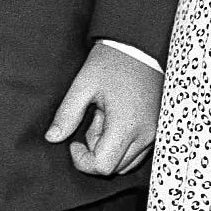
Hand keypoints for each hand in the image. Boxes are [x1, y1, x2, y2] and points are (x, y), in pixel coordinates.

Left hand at [46, 44, 161, 175]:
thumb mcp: (84, 84)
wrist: (140, 43)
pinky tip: (118, 118)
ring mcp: (155, 132)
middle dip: (96, 151)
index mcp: (126, 125)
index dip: (82, 160)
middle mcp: (145, 134)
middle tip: (93, 119)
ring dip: (110, 148)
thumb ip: (67, 114)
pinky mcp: (158, 128)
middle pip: (115, 167)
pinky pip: (139, 151)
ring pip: (127, 162)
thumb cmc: (113, 60)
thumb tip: (52, 138)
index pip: (103, 166)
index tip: (73, 142)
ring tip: (105, 116)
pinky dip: (124, 144)